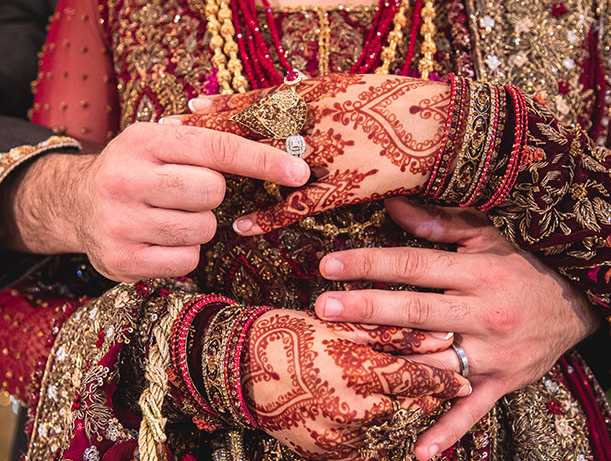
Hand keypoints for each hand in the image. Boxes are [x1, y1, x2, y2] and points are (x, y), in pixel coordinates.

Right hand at [0, 123, 310, 281]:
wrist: (73, 203)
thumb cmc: (133, 169)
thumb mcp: (157, 141)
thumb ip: (204, 139)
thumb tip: (277, 139)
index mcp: (142, 142)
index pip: (217, 148)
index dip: (263, 160)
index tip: (299, 171)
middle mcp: (126, 179)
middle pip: (213, 192)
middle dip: (210, 195)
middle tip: (187, 193)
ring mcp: (120, 223)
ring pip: (202, 230)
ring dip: (197, 226)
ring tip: (168, 217)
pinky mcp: (120, 260)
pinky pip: (186, 261)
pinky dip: (183, 253)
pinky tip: (159, 240)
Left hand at [167, 74, 449, 234]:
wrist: (444, 126)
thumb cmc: (400, 100)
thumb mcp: (352, 85)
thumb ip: (315, 90)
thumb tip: (286, 84)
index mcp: (316, 94)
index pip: (254, 101)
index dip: (218, 108)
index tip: (184, 111)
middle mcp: (313, 121)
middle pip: (247, 129)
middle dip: (206, 136)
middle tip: (166, 140)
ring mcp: (325, 155)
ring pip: (265, 163)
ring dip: (226, 170)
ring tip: (188, 177)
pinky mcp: (344, 187)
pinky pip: (299, 205)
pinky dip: (269, 216)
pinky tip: (241, 227)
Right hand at [242, 309, 470, 460]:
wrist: (238, 368)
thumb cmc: (289, 336)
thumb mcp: (340, 326)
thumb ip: (393, 332)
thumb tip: (441, 336)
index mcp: (361, 372)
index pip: (419, 380)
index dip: (443, 380)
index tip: (461, 380)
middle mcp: (355, 411)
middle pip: (410, 411)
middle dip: (423, 400)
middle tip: (430, 389)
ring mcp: (339, 436)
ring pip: (390, 432)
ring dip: (399, 417)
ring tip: (396, 400)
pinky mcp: (325, 452)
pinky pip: (364, 450)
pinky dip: (373, 433)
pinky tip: (367, 416)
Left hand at [313, 198, 600, 460]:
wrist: (578, 306)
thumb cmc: (521, 267)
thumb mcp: (488, 238)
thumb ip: (440, 223)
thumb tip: (391, 204)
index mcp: (478, 272)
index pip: (413, 266)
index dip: (369, 264)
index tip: (328, 266)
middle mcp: (484, 312)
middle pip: (417, 312)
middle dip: (367, 309)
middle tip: (323, 308)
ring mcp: (494, 353)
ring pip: (435, 362)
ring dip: (393, 366)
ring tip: (347, 366)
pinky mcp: (503, 384)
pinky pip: (472, 410)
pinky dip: (447, 431)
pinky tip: (416, 450)